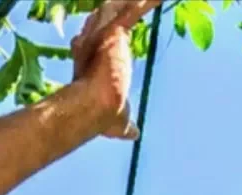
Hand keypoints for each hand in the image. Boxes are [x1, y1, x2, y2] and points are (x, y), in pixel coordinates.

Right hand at [70, 0, 160, 139]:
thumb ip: (126, 126)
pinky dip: (147, 5)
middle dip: (118, 10)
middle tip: (130, 2)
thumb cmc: (105, 119)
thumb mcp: (119, 123)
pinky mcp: (114, 33)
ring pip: (119, 10)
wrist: (98, 109)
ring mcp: (103, 37)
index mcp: (95, 62)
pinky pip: (132, 12)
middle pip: (107, 20)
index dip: (103, 32)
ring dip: (132, 3)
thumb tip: (134, 134)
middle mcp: (95, 45)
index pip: (100, 40)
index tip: (104, 22)